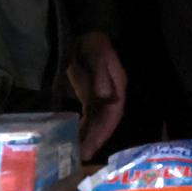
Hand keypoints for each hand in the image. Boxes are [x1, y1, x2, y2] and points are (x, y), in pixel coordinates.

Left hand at [67, 32, 126, 160]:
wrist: (85, 34)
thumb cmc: (93, 45)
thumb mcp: (98, 57)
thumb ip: (101, 76)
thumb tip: (103, 96)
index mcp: (117, 88)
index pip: (113, 114)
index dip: (104, 131)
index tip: (92, 146)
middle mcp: (111, 95)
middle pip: (105, 122)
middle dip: (95, 139)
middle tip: (82, 156)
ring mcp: (100, 96)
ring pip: (96, 121)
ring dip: (88, 136)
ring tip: (77, 152)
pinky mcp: (89, 96)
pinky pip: (88, 116)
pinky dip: (82, 127)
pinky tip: (74, 137)